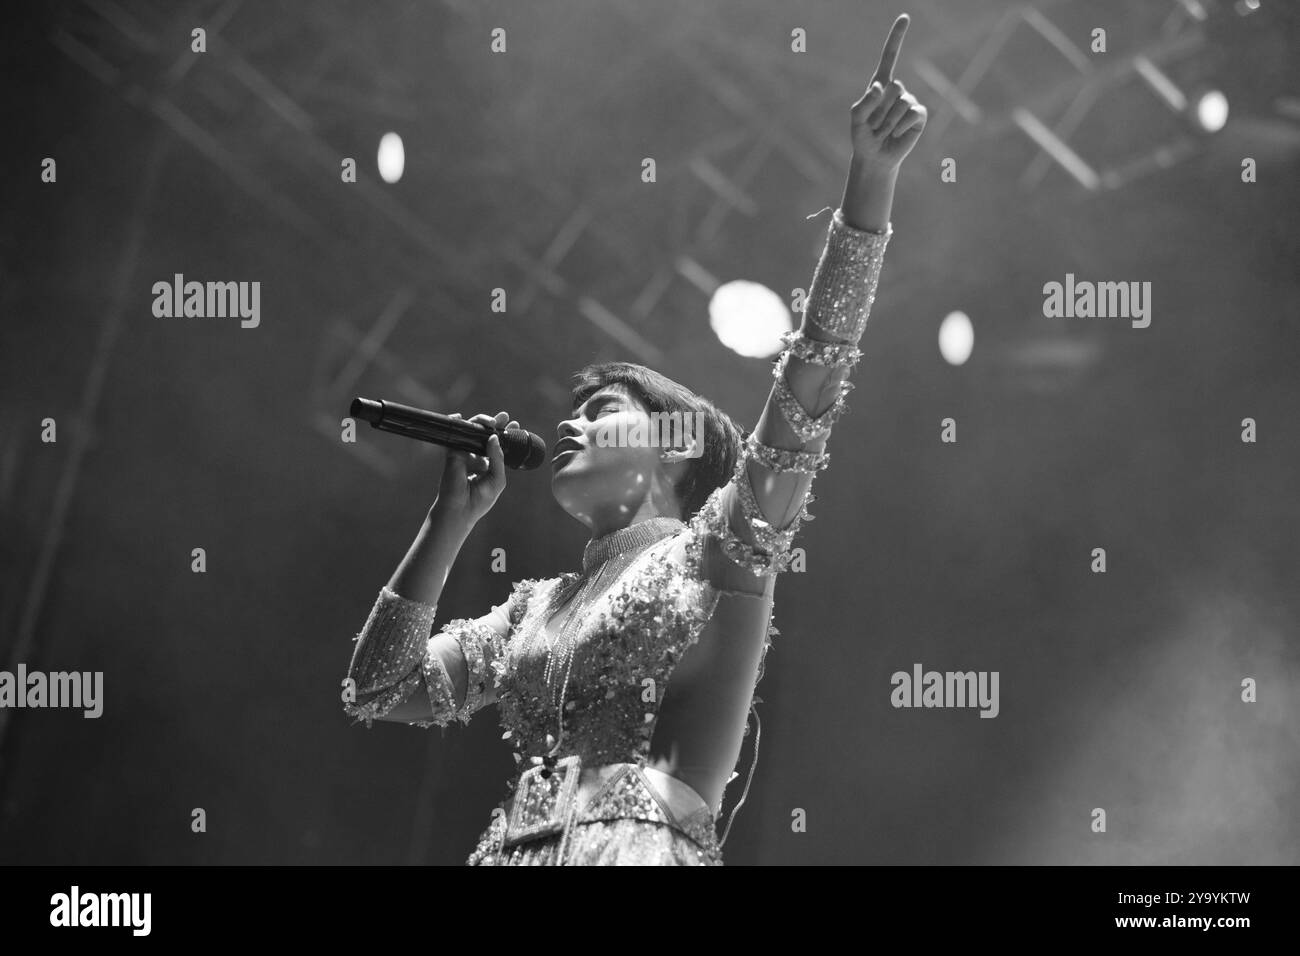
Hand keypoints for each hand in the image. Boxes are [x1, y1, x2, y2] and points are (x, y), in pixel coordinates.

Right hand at [431, 410, 519, 525]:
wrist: (461, 510)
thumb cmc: (480, 499)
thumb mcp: (497, 478)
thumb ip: (498, 458)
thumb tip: (494, 437)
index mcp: (489, 464)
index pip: (498, 445)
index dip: (506, 434)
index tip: (515, 425)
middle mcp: (477, 457)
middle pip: (486, 435)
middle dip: (496, 424)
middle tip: (504, 416)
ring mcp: (464, 454)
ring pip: (472, 432)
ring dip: (481, 422)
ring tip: (492, 421)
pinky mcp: (453, 453)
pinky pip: (455, 435)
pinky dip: (456, 423)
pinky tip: (459, 417)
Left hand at [849, 14, 927, 172]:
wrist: (875, 157)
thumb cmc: (863, 136)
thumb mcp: (856, 119)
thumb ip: (864, 102)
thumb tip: (881, 86)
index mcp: (880, 84)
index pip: (889, 56)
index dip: (897, 37)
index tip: (905, 17)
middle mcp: (897, 90)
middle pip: (894, 87)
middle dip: (881, 110)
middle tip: (875, 125)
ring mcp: (910, 101)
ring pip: (902, 102)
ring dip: (888, 121)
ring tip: (884, 131)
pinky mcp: (919, 115)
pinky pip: (912, 113)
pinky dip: (900, 126)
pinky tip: (895, 134)